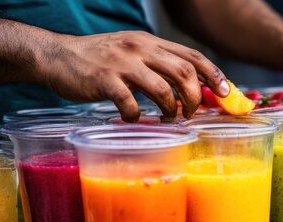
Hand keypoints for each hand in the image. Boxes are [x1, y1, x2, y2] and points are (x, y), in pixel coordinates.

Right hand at [38, 31, 228, 120]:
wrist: (57, 56)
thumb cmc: (100, 61)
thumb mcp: (134, 54)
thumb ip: (160, 66)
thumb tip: (192, 88)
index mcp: (151, 43)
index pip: (192, 56)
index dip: (213, 74)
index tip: (225, 92)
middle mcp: (140, 48)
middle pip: (184, 73)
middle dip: (195, 98)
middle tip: (190, 113)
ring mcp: (122, 63)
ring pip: (163, 89)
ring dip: (171, 110)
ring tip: (168, 119)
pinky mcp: (104, 80)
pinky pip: (131, 103)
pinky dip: (137, 116)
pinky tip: (133, 118)